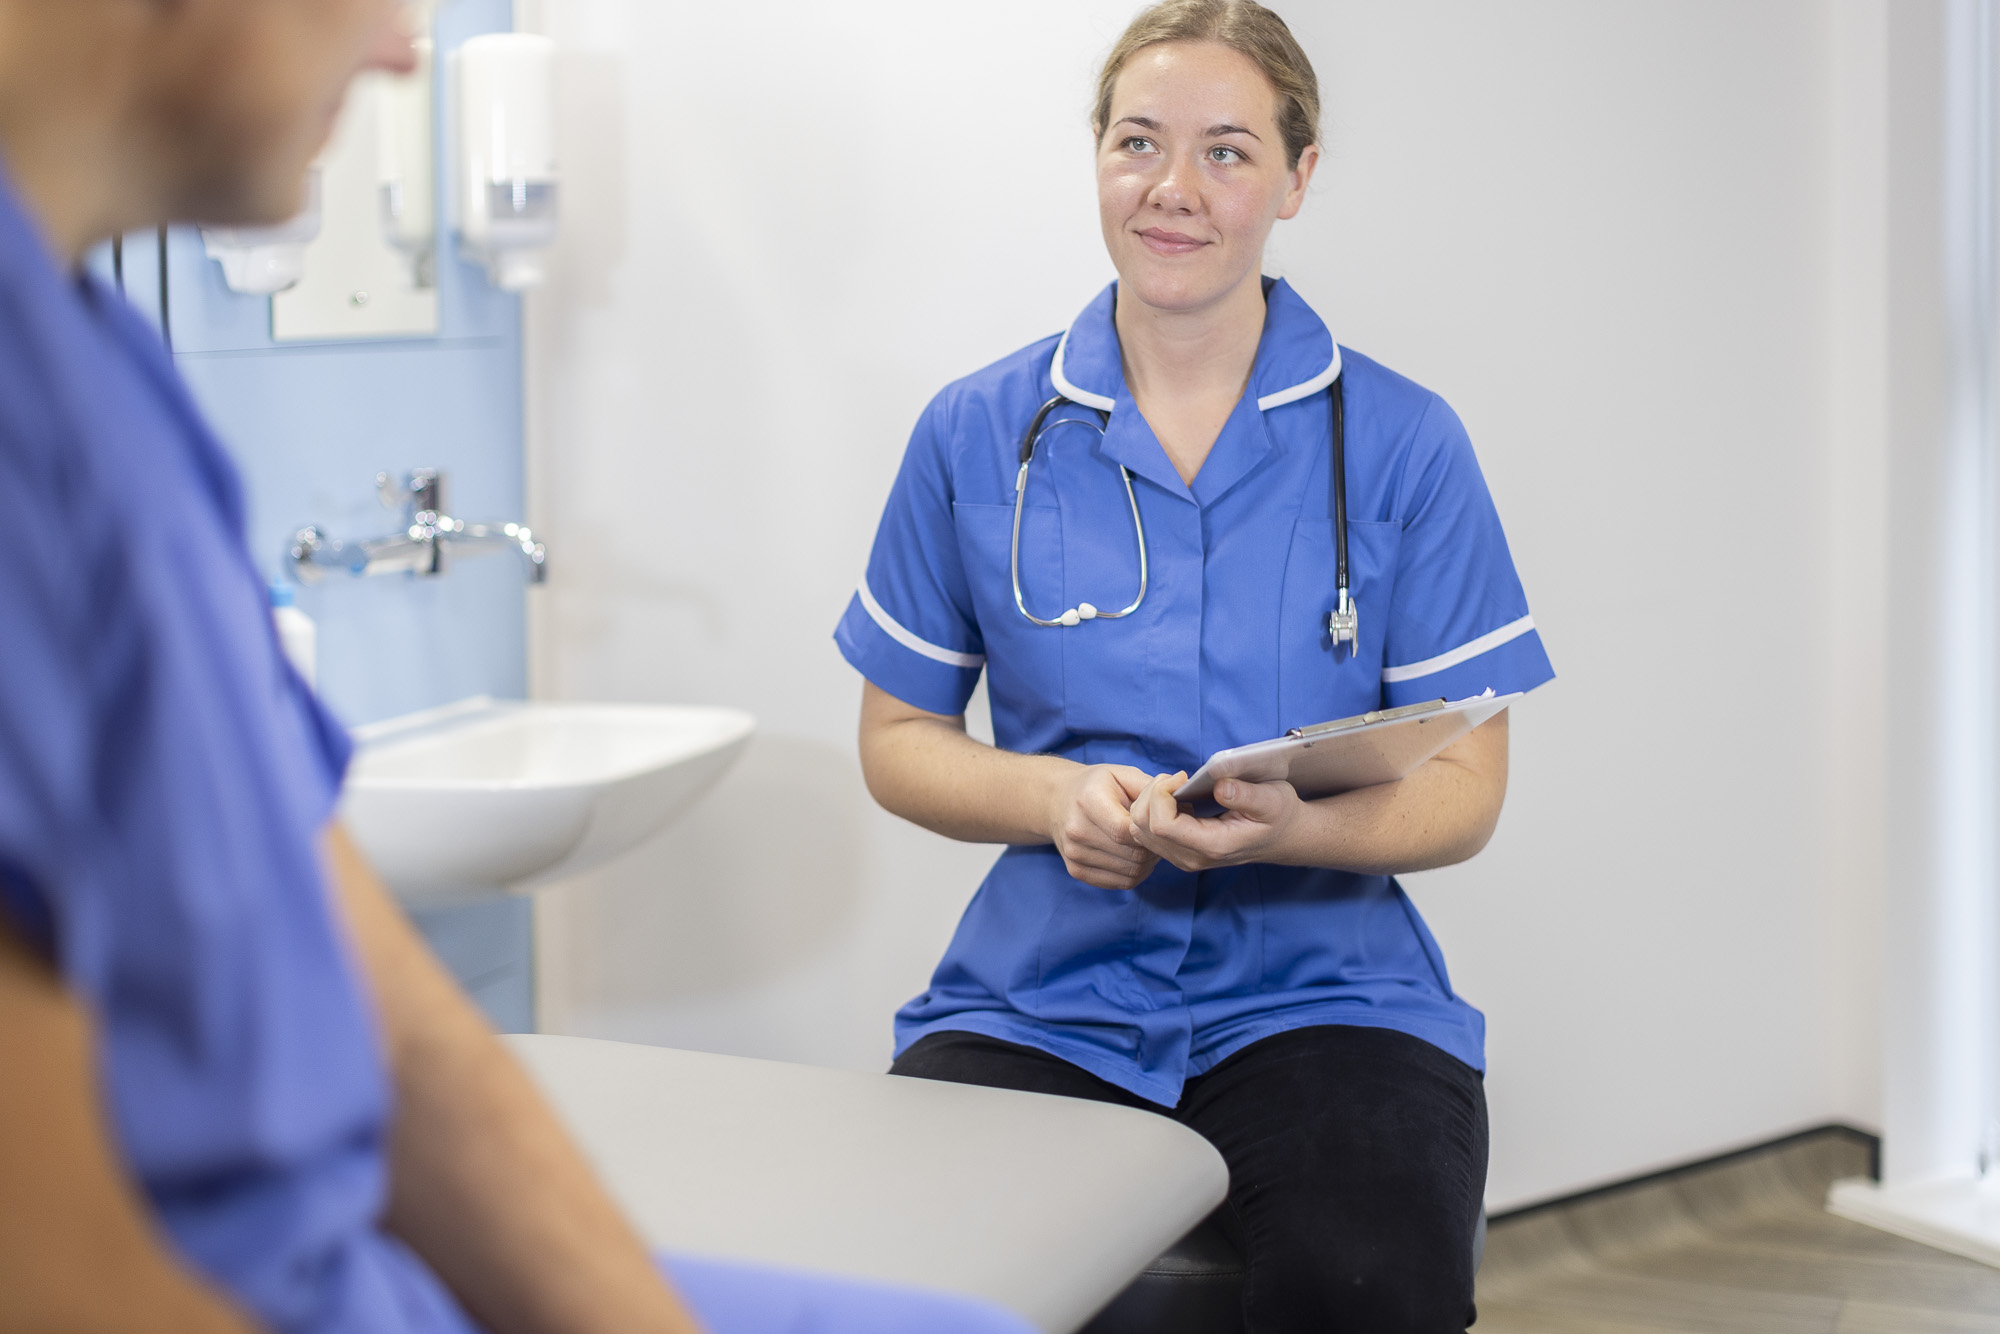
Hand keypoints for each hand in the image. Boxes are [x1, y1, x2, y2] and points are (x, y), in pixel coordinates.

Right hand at [1045, 764, 1159, 889]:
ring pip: (1130, 872)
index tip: (1159, 824)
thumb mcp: (1122, 774)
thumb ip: (1151, 787)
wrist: (1057, 800)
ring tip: (1146, 845)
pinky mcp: (1076, 871)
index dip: (1151, 832)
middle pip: (1132, 855)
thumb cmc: (1097, 785)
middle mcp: (1076, 830)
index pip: (1128, 831)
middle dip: (1153, 848)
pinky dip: (1135, 873)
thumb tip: (1183, 796)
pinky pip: (1120, 883)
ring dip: (1147, 862)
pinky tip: (1135, 857)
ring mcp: (1074, 854)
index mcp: (1088, 801)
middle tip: (1158, 836)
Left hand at [1130, 773, 1304, 871]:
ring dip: (1148, 801)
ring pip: (1138, 830)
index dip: (1160, 795)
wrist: (1281, 837)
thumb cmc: (1278, 815)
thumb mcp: (1274, 799)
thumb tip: (1220, 786)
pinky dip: (1151, 809)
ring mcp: (1182, 858)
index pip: (1162, 826)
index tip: (1182, 776)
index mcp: (1212, 845)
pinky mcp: (1178, 852)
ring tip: (1174, 785)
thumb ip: (1247, 795)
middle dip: (1150, 794)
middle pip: (1142, 827)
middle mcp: (1191, 857)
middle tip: (1176, 777)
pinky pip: (1146, 832)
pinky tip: (1174, 797)